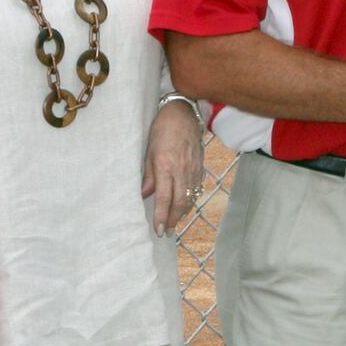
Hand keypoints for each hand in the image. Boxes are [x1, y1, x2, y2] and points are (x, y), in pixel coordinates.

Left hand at [142, 101, 205, 235]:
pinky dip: (191, 200)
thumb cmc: (162, 130)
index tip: (159, 229)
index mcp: (166, 166)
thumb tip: (145, 195)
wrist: (185, 114)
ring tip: (175, 222)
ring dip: (182, 213)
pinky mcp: (201, 166)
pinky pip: (197, 188)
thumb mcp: (149, 151)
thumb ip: (148, 174)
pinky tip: (185, 205)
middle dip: (173, 219)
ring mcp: (193, 169)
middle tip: (167, 231)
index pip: (164, 198)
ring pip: (190, 197)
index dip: (162, 216)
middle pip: (180, 202)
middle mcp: (181, 170)